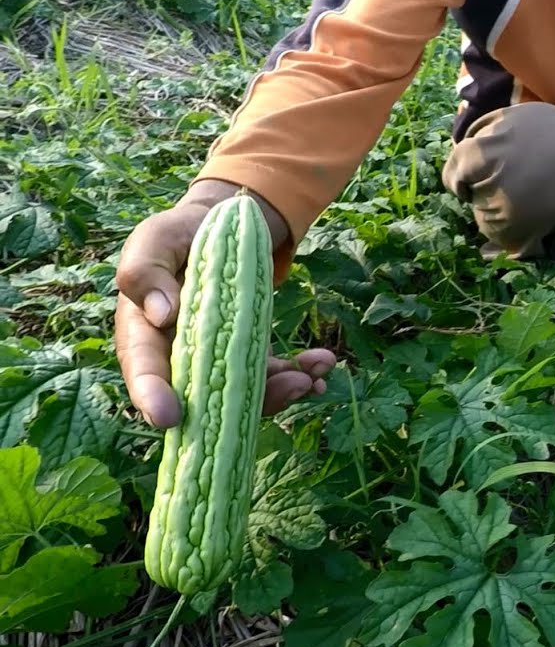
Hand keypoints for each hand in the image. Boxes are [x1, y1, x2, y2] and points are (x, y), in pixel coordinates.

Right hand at [114, 180, 335, 428]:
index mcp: (143, 332)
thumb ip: (146, 269)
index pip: (144, 368)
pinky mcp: (245, 357)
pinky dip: (296, 375)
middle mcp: (177, 357)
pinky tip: (319, 364)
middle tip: (292, 386)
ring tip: (313, 375)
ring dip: (282, 390)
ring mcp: (214, 362)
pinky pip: (267, 377)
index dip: (152, 396)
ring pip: (241, 393)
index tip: (171, 418)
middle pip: (203, 395)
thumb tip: (160, 315)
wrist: (221, 228)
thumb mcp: (156, 237)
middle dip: (247, 400)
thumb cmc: (180, 235)